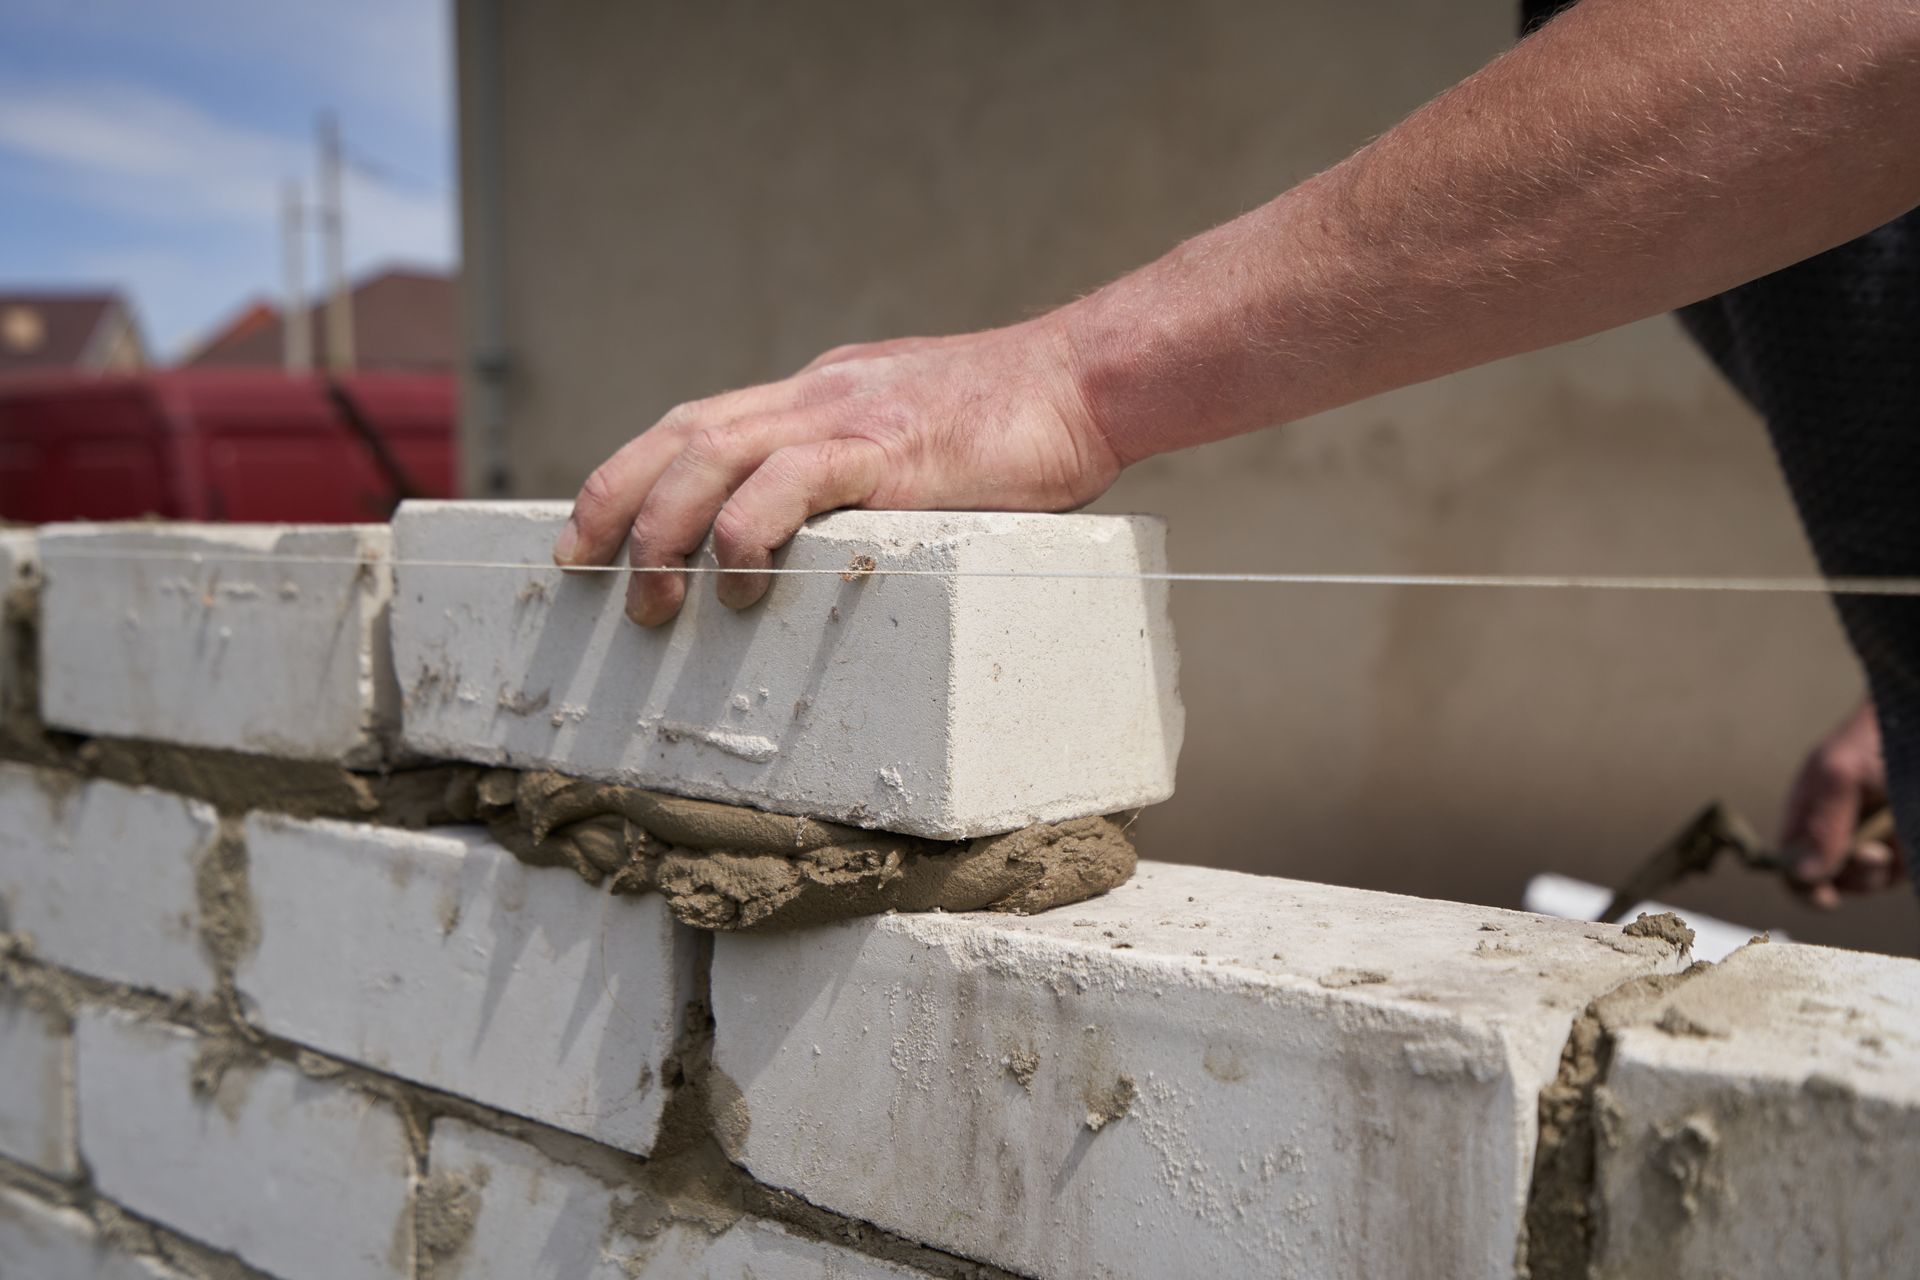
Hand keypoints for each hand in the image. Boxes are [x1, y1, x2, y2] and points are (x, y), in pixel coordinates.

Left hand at [552, 316, 1119, 624]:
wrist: (1088, 381)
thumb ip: (869, 470)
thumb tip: (840, 527)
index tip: (596, 528)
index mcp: (821, 396)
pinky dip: (745, 533)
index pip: (702, 424)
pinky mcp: (882, 449)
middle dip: (616, 501)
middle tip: (580, 566)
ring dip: (663, 531)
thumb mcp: (920, 439)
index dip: (637, 472)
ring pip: (711, 457)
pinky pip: (785, 484)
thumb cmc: (1021, 423)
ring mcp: (845, 417)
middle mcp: (815, 397)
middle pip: (681, 434)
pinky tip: (739, 583)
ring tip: (649, 601)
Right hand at [1778, 697, 1906, 908]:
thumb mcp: (1840, 775)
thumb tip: (1803, 874)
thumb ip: (1822, 824)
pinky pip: (1902, 872)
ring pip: (1871, 881)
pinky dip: (1906, 861)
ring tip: (1896, 833)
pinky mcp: (1903, 846)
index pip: (1790, 866)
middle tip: (1876, 852)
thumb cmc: (1873, 739)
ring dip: (1886, 868)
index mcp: (1806, 816)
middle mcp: (1836, 834)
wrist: (1913, 722)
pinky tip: (1907, 834)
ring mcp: (1872, 841)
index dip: (1803, 886)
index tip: (1826, 896)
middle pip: (1834, 882)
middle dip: (1856, 874)